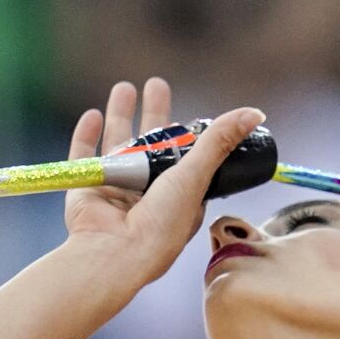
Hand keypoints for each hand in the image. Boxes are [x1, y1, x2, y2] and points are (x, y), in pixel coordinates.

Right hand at [62, 77, 263, 283]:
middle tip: (157, 85)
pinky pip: (84, 157)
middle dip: (154, 114)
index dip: (186, 137)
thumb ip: (219, 143)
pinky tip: (93, 115)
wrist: (116, 254)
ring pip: (117, 146)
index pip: (186, 161)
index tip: (189, 116)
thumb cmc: (161, 225)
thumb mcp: (195, 177)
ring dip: (120, 116)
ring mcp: (115, 193)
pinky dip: (87, 136)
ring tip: (125, 88)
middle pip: (151, 146)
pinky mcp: (87, 191)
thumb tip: (254, 113)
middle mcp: (147, 195)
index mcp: (178, 199)